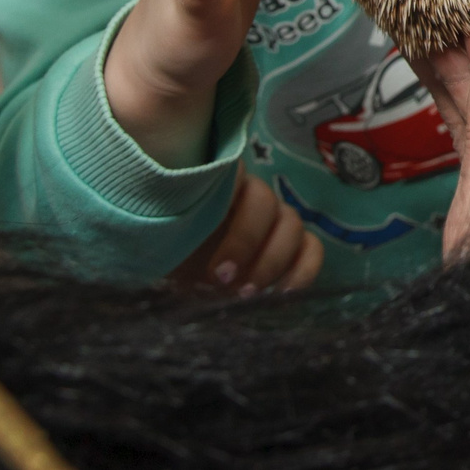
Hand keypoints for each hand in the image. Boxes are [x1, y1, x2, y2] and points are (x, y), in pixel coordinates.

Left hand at [170, 166, 322, 293]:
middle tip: (223, 280)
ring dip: (272, 261)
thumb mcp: (158, 243)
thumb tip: (165, 238)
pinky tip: (283, 296)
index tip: (208, 258)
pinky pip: (312, 248)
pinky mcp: (292, 248)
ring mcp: (275, 220)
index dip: (224, 208)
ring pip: (292, 225)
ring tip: (247, 295)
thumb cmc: (167, 257)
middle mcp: (250, 196)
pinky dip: (303, 271)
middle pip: (265, 202)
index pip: (235, 174)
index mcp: (215, 186)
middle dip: (246, 242)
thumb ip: (166, 234)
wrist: (178, 286)